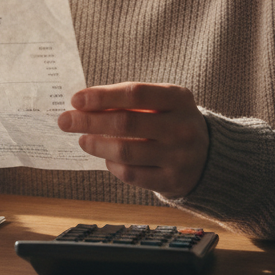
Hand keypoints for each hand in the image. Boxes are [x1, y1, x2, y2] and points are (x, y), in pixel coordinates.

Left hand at [57, 83, 208, 198]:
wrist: (209, 156)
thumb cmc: (172, 122)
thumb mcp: (163, 103)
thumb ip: (129, 101)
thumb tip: (83, 105)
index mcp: (179, 99)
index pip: (134, 94)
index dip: (102, 96)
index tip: (76, 99)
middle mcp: (182, 127)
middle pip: (126, 123)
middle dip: (89, 121)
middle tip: (65, 120)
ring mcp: (178, 156)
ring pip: (125, 151)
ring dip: (96, 144)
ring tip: (82, 140)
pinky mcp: (171, 180)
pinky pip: (132, 174)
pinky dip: (113, 165)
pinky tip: (107, 158)